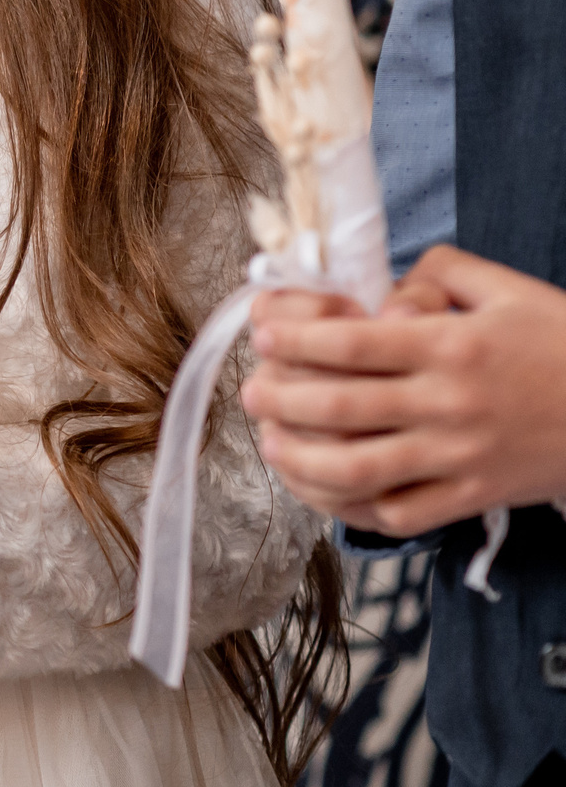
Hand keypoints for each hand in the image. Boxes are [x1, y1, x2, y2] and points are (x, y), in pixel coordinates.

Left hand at [242, 247, 565, 535]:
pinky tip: (325, 489)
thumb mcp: (508, 290)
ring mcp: (459, 457)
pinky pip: (400, 513)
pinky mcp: (473, 496)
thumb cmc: (564, 344)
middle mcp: (448, 405)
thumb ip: (440, 273)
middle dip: (280, 400)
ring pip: (358, 469)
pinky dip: (353, 507)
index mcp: (451, 347)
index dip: (295, 339)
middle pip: (341, 408)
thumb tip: (383, 289)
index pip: (352, 344)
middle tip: (250, 391)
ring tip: (272, 441)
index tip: (263, 335)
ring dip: (301, 459)